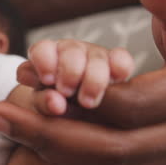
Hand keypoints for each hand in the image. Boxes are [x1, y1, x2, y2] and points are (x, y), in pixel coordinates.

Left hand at [18, 40, 133, 114]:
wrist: (82, 116)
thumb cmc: (55, 104)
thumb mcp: (44, 104)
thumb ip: (44, 102)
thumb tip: (56, 104)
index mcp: (47, 56)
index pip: (43, 49)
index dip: (45, 62)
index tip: (48, 80)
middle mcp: (71, 51)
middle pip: (72, 50)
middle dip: (70, 71)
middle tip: (67, 92)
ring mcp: (95, 55)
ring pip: (97, 57)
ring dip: (93, 79)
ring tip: (86, 102)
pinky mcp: (117, 63)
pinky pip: (122, 58)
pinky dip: (121, 67)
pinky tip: (118, 80)